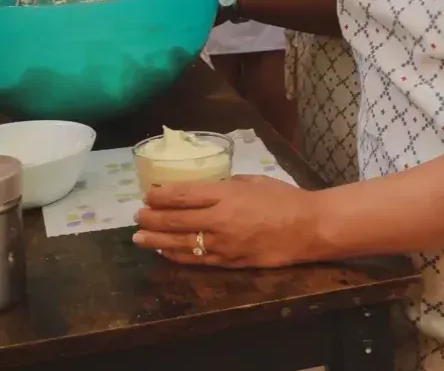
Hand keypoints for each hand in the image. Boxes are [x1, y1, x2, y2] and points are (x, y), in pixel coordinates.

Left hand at [133, 176, 320, 267]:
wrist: (306, 227)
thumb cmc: (282, 198)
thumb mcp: (253, 180)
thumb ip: (226, 185)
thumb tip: (204, 188)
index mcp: (227, 194)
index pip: (184, 195)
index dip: (162, 195)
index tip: (147, 194)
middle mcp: (220, 220)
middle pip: (177, 220)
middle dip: (153, 218)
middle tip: (137, 216)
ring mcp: (223, 244)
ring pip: (181, 242)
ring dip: (157, 240)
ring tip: (139, 237)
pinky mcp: (229, 262)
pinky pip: (197, 259)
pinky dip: (177, 255)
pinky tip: (164, 251)